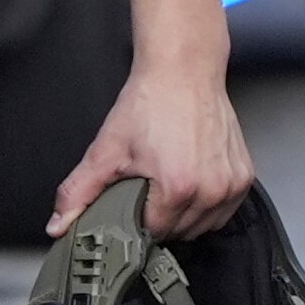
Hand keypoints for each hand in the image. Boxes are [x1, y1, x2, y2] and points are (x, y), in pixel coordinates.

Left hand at [48, 56, 253, 238]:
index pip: (154, 233)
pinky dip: (207, 204)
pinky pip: (224, 210)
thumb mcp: (105, 150)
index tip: (131, 200)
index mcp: (178, 188)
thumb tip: (59, 225)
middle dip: (160, 216)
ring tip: (169, 181)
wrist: (183, 72)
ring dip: (185, 214)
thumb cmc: (149, 104)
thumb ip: (79, 192)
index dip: (137, 220)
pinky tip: (190, 180)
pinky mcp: (245, 176)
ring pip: (204, 225)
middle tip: (148, 185)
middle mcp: (211, 190)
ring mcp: (232, 184)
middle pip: (180, 232)